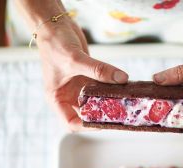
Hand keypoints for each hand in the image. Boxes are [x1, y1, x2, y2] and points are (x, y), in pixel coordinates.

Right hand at [37, 17, 127, 131]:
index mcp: (57, 99)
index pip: (71, 123)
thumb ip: (98, 70)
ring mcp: (79, 87)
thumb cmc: (55, 44)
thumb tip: (121, 78)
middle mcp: (68, 96)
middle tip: (121, 113)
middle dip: (102, 114)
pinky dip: (111, 87)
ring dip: (110, 101)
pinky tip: (124, 86)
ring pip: (96, 101)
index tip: (103, 120)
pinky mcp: (88, 77)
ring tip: (126, 102)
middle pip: (87, 114)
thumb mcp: (75, 59)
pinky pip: (102, 87)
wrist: (55, 26)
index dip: (86, 126)